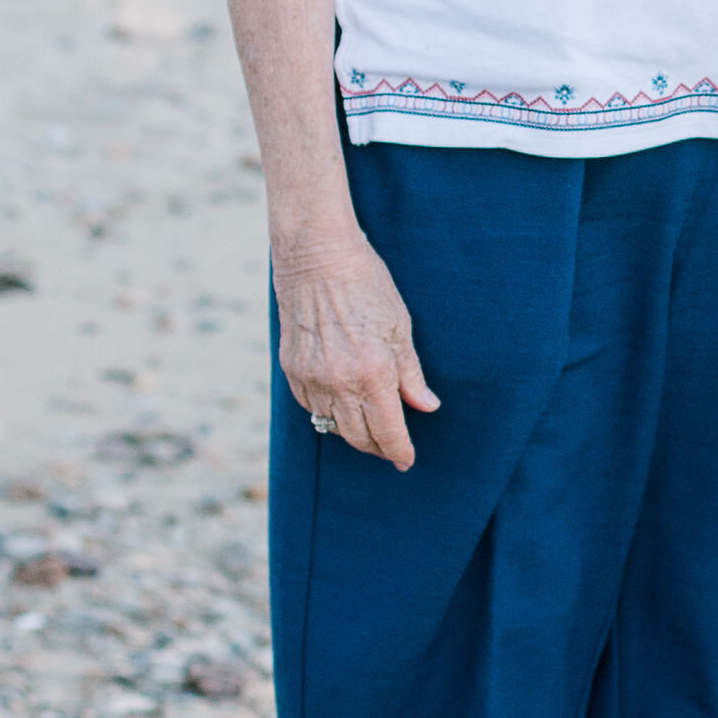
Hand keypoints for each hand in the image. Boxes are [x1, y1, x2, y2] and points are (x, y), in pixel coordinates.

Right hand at [273, 222, 439, 469]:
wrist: (317, 257)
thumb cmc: (366, 284)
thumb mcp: (400, 327)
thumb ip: (411, 374)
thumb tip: (426, 407)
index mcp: (372, 372)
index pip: (388, 431)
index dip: (400, 450)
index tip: (407, 460)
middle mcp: (338, 382)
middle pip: (359, 437)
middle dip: (378, 447)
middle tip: (392, 448)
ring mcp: (311, 378)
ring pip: (332, 426)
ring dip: (353, 432)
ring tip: (370, 428)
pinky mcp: (291, 370)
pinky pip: (311, 407)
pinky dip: (328, 412)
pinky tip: (342, 404)